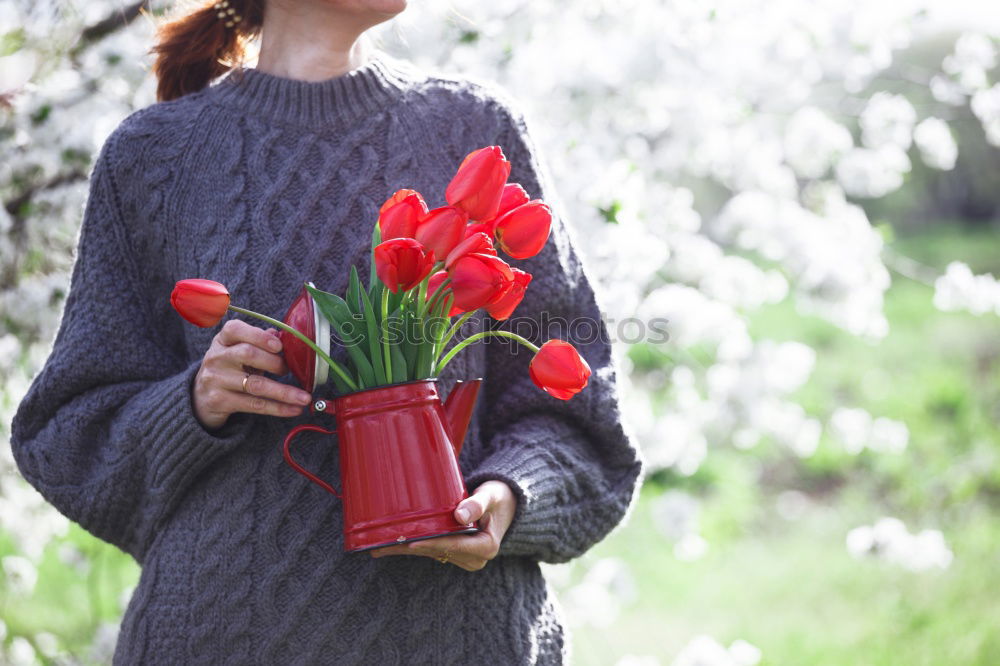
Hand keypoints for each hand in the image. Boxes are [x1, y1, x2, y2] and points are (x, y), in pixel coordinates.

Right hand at [192, 319, 312, 430]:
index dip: (259, 336)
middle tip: (290, 370)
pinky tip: (294, 409)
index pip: (235, 329)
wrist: (200, 397)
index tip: (279, 345)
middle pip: (248, 354)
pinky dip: (278, 408)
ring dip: (284, 392)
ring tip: (304, 397)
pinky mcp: (220, 401)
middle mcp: (216, 358)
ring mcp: (215, 380)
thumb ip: (259, 342)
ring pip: (255, 384)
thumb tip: (283, 335)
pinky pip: (254, 404)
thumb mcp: (238, 351)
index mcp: (222, 340)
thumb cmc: (229, 369)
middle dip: (275, 362)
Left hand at [370, 480, 516, 570]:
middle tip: (382, 544)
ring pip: (429, 553)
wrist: (506, 505)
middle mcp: (474, 558)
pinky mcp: (454, 553)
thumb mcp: (492, 496)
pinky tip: (389, 546)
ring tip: (377, 547)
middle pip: (436, 551)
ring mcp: (463, 558)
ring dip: (404, 550)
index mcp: (486, 546)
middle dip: (409, 548)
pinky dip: (411, 547)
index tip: (410, 541)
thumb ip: (478, 503)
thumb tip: (460, 516)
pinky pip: (430, 551)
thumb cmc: (499, 497)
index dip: (431, 543)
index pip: (453, 544)